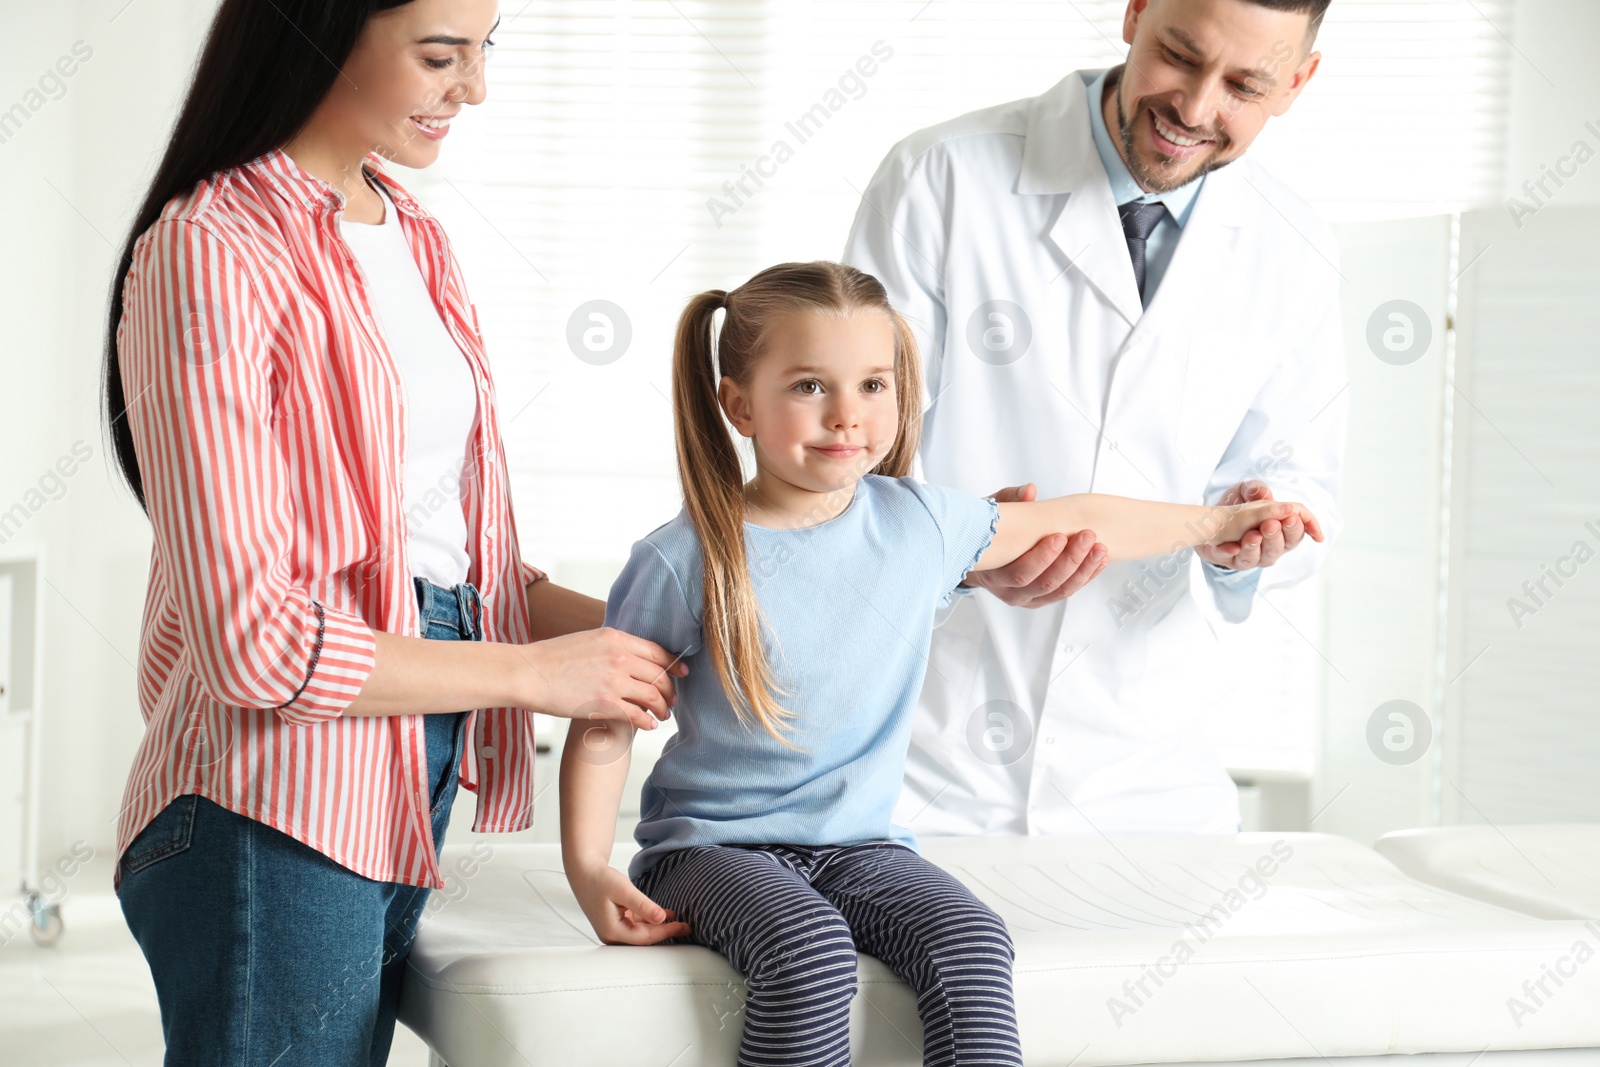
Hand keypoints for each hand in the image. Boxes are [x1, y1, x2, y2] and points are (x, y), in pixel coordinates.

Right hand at [518, 627, 688, 730]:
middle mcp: (619, 656)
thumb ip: (611, 646)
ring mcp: (613, 680)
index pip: (657, 651)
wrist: (527, 673)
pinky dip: (647, 721)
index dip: (673, 664)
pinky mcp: (604, 703)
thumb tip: (629, 654)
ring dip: (662, 707)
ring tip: (662, 715)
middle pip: (659, 674)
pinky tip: (648, 725)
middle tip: (672, 700)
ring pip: (653, 695)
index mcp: (615, 638)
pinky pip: (637, 714)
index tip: (681, 673)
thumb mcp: (587, 640)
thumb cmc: (551, 658)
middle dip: (670, 690)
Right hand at [568, 863, 690, 945]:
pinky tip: (663, 915)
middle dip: (665, 933)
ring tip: (679, 921)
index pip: (646, 937)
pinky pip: (637, 926)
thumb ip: (643, 905)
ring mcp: (613, 931)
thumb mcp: (624, 890)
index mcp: (612, 931)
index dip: (667, 932)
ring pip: (641, 933)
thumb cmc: (599, 879)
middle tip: (687, 928)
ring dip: (659, 927)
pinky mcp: (616, 924)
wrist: (584, 872)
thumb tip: (661, 918)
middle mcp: (611, 935)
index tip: (684, 926)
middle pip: (644, 939)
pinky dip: (650, 921)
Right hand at [959, 483, 1107, 607]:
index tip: (1059, 536)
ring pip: (1060, 590)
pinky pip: (1068, 591)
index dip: (1042, 557)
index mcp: (992, 574)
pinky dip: (1087, 575)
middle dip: (1070, 560)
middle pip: (1045, 583)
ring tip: (1099, 549)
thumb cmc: (986, 535)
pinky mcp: (1043, 599)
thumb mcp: (990, 515)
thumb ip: (1009, 500)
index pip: (1019, 573)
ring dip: (1084, 569)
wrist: (980, 557)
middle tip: (1086, 537)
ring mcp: (1028, 598)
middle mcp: (1010, 592)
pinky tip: (1099, 560)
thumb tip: (1029, 491)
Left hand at [1200, 481, 1322, 571]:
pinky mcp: (1232, 560)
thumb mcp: (1245, 492)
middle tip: (1270, 524)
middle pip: (1283, 546)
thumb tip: (1275, 499)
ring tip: (1252, 534)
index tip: (1292, 518)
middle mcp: (1270, 546)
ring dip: (1256, 545)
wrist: (1208, 524)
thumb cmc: (1236, 510)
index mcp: (1281, 531)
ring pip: (1259, 557)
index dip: (1302, 526)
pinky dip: (1230, 552)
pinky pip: (1231, 558)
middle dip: (1277, 535)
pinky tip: (1231, 547)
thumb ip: (1258, 491)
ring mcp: (1252, 555)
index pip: (1298, 532)